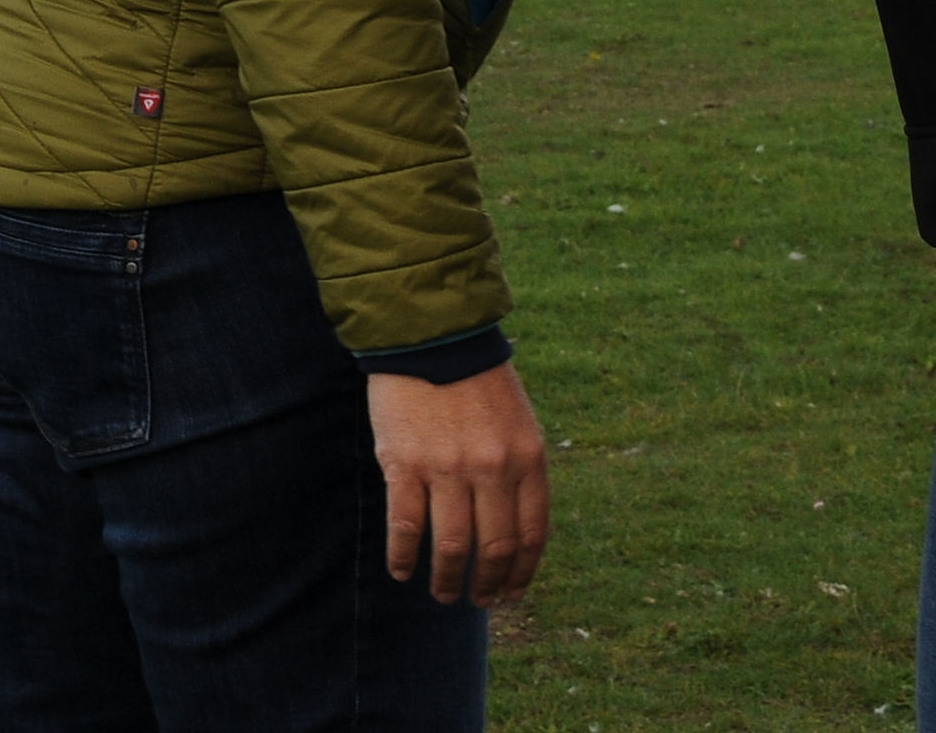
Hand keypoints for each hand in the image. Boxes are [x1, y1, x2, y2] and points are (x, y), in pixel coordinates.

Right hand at [366, 362, 552, 605]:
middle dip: (486, 585)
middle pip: (494, 549)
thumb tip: (516, 530)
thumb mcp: (519, 423)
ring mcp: (447, 469)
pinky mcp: (405, 464)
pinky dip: (403, 556)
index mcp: (527, 458)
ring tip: (442, 593)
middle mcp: (492, 469)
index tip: (511, 593)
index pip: (532, 535)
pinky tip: (402, 570)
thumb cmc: (478, 380)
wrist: (432, 335)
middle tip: (477, 600)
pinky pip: (405, 526)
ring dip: (447, 580)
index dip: (522, 573)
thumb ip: (520, 472)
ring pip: (451, 547)